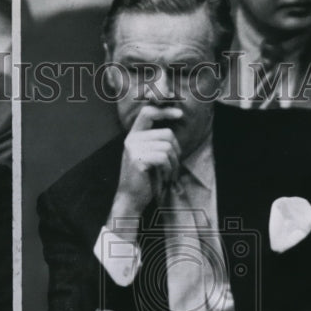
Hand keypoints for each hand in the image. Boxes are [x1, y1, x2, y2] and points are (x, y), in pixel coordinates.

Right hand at [110, 105, 182, 221]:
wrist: (131, 199)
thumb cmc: (144, 178)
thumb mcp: (148, 155)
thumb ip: (156, 140)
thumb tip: (174, 126)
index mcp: (133, 135)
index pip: (148, 112)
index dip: (165, 111)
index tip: (180, 114)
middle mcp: (131, 139)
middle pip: (166, 133)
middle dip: (176, 151)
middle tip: (174, 166)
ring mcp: (133, 149)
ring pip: (167, 147)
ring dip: (174, 163)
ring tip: (169, 174)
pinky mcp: (138, 160)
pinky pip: (163, 157)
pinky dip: (169, 169)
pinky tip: (165, 177)